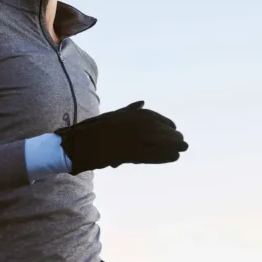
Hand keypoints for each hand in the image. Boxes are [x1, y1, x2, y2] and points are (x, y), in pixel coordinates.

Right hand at [57, 101, 186, 175]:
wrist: (77, 144)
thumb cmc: (92, 131)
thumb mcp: (112, 116)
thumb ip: (129, 110)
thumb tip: (142, 103)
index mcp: (129, 114)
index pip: (154, 118)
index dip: (166, 125)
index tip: (174, 130)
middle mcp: (133, 123)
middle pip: (159, 130)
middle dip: (172, 137)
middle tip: (183, 143)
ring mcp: (131, 137)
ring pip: (158, 142)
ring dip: (172, 146)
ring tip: (181, 150)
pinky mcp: (129, 152)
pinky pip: (151, 154)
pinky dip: (163, 156)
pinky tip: (173, 158)